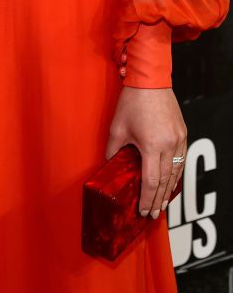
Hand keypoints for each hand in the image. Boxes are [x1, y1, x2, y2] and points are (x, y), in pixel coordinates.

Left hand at [105, 87, 185, 219]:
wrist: (151, 80)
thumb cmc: (132, 101)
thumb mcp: (117, 127)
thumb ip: (113, 149)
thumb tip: (109, 164)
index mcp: (150, 145)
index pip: (151, 181)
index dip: (147, 198)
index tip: (144, 211)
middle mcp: (168, 145)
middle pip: (165, 180)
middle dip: (158, 199)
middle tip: (153, 213)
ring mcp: (178, 139)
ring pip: (176, 172)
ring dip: (169, 189)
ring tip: (162, 203)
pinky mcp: (183, 133)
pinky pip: (181, 159)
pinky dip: (176, 173)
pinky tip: (172, 181)